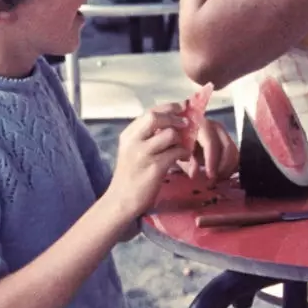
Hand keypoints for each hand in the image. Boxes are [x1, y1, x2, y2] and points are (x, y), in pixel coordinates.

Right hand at [105, 105, 189, 223]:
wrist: (121, 201)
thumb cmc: (131, 175)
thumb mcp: (133, 151)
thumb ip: (146, 136)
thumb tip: (171, 121)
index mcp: (128, 135)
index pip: (149, 112)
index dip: (168, 107)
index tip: (182, 107)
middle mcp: (133, 142)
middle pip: (155, 117)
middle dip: (174, 117)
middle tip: (186, 123)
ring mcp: (143, 154)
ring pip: (170, 134)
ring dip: (182, 139)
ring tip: (184, 147)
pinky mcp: (154, 167)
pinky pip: (176, 152)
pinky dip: (184, 153)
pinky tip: (184, 158)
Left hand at [182, 117, 237, 180]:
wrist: (180, 132)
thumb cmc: (179, 142)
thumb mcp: (180, 151)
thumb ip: (187, 161)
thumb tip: (194, 174)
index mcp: (202, 126)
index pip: (211, 144)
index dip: (212, 161)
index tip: (210, 176)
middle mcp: (216, 127)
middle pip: (227, 148)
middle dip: (223, 167)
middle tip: (214, 181)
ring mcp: (224, 133)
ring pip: (234, 152)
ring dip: (228, 169)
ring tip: (217, 180)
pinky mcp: (228, 140)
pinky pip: (235, 155)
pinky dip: (231, 167)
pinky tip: (222, 176)